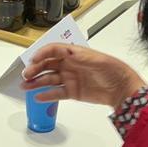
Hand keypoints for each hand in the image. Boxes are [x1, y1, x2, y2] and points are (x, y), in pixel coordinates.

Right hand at [21, 44, 146, 109]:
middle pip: (48, 64)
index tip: (34, 59)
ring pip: (49, 79)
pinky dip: (47, 95)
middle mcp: (70, 64)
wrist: (122, 89)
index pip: (54, 50)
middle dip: (35, 68)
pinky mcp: (73, 92)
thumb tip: (65, 52)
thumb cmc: (112, 70)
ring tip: (24, 86)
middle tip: (26, 75)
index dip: (42, 53)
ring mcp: (70, 79)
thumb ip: (79, 56)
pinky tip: (38, 96)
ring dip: (36, 82)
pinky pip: (57, 93)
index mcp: (75, 53)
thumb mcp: (97, 59)